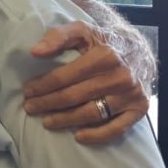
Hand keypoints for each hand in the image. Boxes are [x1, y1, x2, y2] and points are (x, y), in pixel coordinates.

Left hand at [23, 20, 149, 143]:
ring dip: (65, 121)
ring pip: (91, 114)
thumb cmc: (104, 42)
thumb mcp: (82, 30)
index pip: (64, 77)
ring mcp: (131, 95)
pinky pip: (117, 128)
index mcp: (104, 56)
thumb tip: (35, 52)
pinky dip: (97, 136)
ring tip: (47, 121)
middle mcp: (120, 76)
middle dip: (47, 104)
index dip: (42, 86)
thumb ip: (58, 36)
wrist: (139, 51)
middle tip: (31, 108)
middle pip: (73, 97)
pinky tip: (78, 136)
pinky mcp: (139, 109)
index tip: (28, 91)